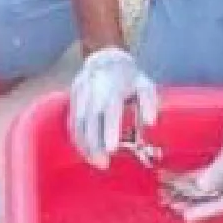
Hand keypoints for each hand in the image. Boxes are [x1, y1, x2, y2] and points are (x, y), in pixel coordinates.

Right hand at [68, 46, 159, 169]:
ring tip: (93, 161)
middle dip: (93, 143)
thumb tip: (150, 123)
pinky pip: (72, 120)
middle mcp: (94, 90)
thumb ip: (149, 103)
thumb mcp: (145, 85)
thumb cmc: (130, 78)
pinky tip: (84, 150)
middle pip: (89, 119)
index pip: (110, 109)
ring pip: (77, 121)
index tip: (111, 150)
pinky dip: (76, 137)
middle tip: (102, 164)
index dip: (109, 129)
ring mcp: (81, 93)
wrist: (106, 58)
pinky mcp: (73, 98)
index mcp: (114, 87)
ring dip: (83, 143)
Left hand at [159, 103, 222, 222]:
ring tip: (164, 191)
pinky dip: (187, 177)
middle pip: (208, 201)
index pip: (221, 206)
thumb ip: (219, 172)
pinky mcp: (221, 166)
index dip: (203, 212)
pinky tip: (172, 177)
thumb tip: (202, 187)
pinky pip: (201, 176)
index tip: (185, 217)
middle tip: (167, 202)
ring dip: (183, 190)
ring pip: (201, 190)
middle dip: (187, 201)